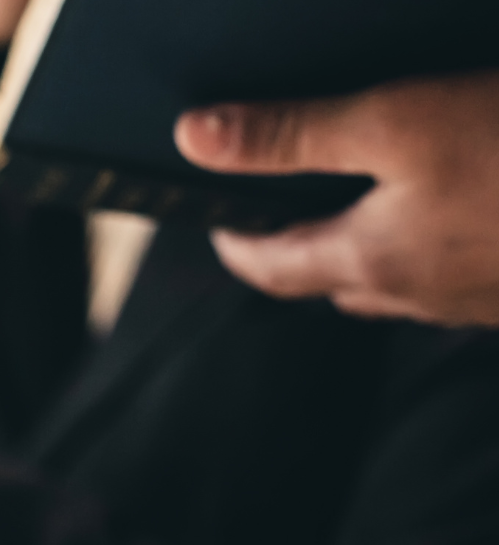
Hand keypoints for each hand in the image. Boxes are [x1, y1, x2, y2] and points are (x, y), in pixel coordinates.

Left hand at [175, 70, 498, 326]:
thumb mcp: (398, 121)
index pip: (270, 267)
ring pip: (404, 283)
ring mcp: (478, 301)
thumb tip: (195, 137)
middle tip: (285, 209)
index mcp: (370, 261)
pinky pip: (464, 277)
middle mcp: (418, 296)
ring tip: (371, 208)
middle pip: (334, 279)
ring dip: (377, 252)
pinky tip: (468, 214)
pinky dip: (445, 249)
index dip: (234, 243)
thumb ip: (294, 134)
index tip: (215, 222)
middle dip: (303, 248)